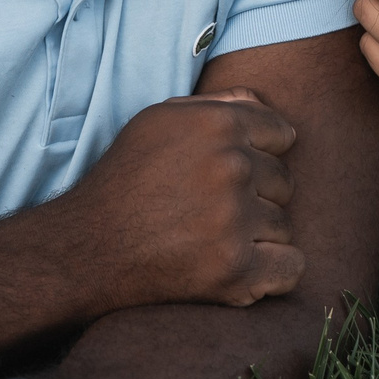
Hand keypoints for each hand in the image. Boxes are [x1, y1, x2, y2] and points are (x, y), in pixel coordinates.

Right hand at [53, 88, 302, 310]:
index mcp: (218, 124)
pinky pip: (291, 268)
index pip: (282, 134)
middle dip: (258, 197)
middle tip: (212, 212)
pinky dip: (272, 274)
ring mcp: (234, 219)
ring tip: (211, 240)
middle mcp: (231, 166)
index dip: (260, 155)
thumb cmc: (127, 179)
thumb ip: (217, 104)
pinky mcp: (234, 269)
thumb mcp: (160, 121)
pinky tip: (242, 269)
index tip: (233, 177)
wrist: (87, 248)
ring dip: (257, 237)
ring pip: (284, 226)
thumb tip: (263, 104)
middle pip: (284, 182)